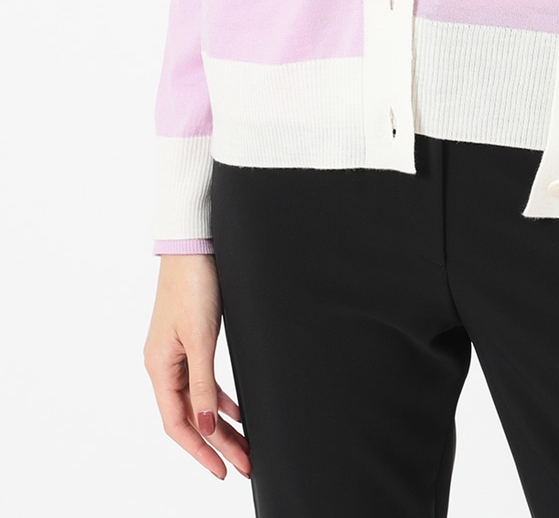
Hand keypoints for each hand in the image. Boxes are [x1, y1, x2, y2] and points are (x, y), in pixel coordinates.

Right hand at [143, 253, 251, 481]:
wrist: (194, 243)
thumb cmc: (193, 283)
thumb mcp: (201, 337)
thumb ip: (203, 383)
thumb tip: (207, 425)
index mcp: (159, 366)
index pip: (177, 423)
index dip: (200, 451)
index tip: (223, 470)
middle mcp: (164, 364)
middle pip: (191, 416)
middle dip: (218, 443)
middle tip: (245, 464)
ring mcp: (177, 353)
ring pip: (199, 401)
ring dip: (222, 424)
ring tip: (245, 446)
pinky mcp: (191, 339)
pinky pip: (204, 381)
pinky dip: (221, 398)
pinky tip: (237, 411)